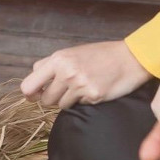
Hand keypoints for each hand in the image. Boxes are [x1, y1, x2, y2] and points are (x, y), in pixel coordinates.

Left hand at [20, 41, 149, 109]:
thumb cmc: (101, 55)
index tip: (36, 95)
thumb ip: (51, 66)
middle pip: (45, 99)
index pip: (29, 84)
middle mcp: (66, 71)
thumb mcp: (72, 53)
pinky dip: (84, 101)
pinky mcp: (93, 95)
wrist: (130, 58)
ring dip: (69, 100)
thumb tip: (33, 85)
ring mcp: (79, 84)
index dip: (31, 93)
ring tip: (82, 87)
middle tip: (66, 90)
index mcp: (58, 59)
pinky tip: (94, 89)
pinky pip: (78, 106)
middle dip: (53, 98)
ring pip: (60, 105)